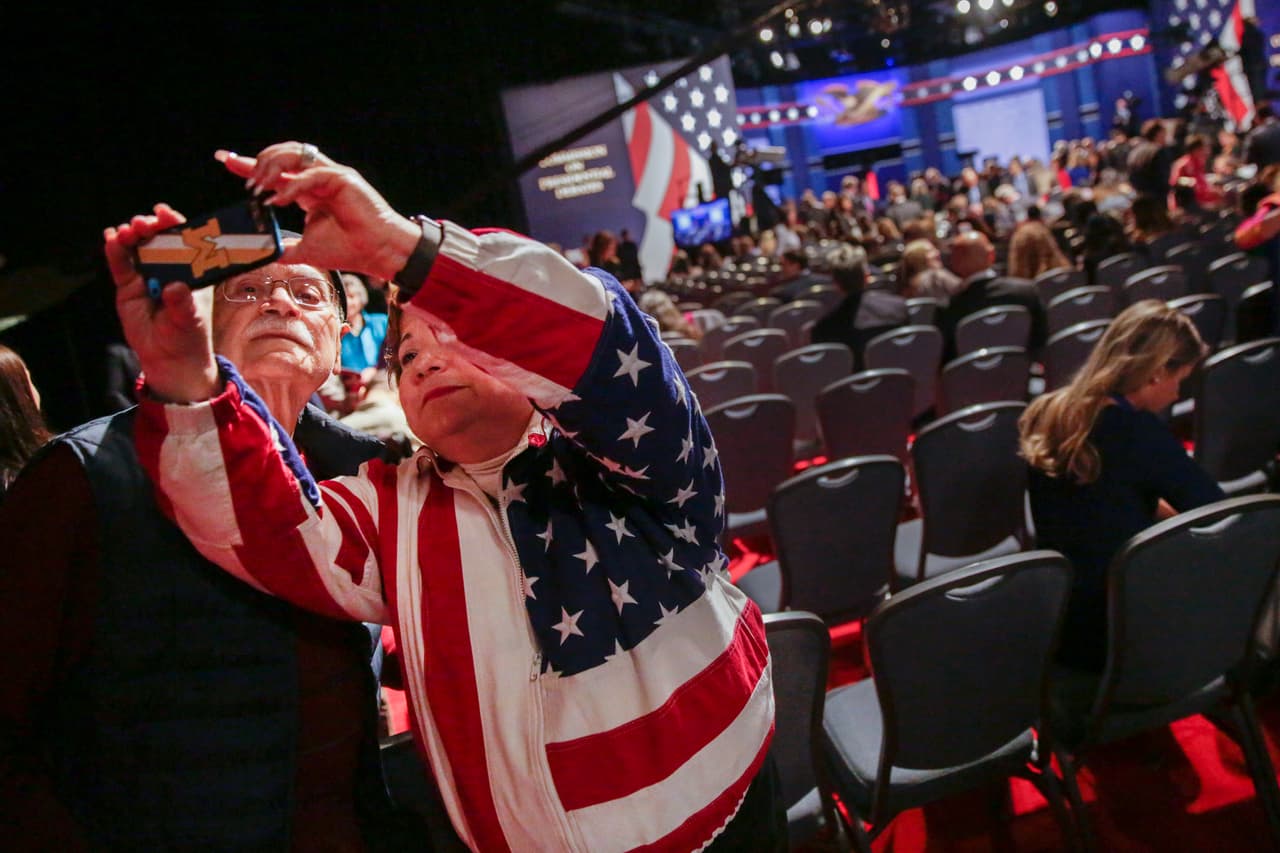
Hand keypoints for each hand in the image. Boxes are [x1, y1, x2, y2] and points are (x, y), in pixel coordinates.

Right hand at [104, 205, 219, 402]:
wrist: (170, 359)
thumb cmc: (188, 336)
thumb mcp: (190, 320)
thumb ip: (182, 303)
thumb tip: (174, 288)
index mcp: (190, 270)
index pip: (183, 241)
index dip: (173, 224)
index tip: (165, 213)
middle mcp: (168, 268)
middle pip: (156, 240)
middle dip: (149, 228)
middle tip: (144, 224)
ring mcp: (147, 276)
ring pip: (136, 249)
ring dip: (130, 236)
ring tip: (127, 231)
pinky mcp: (128, 287)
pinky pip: (121, 266)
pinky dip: (115, 252)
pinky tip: (111, 239)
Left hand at [215, 143, 420, 280]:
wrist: (379, 253)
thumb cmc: (350, 250)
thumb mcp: (306, 250)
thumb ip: (284, 247)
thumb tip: (262, 254)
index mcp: (310, 192)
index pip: (275, 172)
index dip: (248, 165)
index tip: (224, 158)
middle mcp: (318, 179)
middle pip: (282, 155)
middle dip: (257, 163)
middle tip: (245, 182)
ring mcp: (331, 175)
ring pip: (295, 154)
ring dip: (272, 167)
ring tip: (259, 188)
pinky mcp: (343, 178)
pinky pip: (311, 174)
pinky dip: (291, 186)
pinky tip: (278, 200)